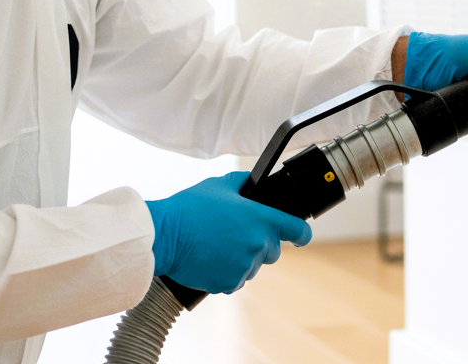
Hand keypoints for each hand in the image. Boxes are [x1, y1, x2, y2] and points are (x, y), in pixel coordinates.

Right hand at [145, 171, 311, 293]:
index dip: (302, 233)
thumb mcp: (220, 184)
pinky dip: (228, 273)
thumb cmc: (190, 208)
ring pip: (253, 266)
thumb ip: (243, 183)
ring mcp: (245, 267)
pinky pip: (236, 280)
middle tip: (237, 234)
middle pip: (274, 251)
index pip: (298, 230)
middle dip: (261, 244)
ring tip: (218, 245)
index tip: (300, 235)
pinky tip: (211, 259)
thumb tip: (254, 183)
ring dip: (243, 259)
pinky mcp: (229, 284)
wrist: (165, 236)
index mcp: (261, 219)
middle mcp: (257, 245)